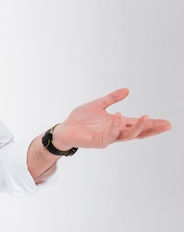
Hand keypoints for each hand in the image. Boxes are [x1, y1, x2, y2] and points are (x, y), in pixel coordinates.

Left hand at [52, 88, 171, 150]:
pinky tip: (119, 116)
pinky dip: (115, 125)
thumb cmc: (80, 119)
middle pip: (138, 132)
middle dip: (152, 128)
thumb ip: (112, 98)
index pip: (137, 123)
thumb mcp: (98, 105)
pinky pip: (110, 134)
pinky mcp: (99, 141)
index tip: (166, 122)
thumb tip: (127, 90)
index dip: (151, 123)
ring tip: (147, 117)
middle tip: (166, 125)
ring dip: (138, 127)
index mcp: (116, 123)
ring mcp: (108, 137)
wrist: (65, 128)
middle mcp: (115, 131)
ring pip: (127, 135)